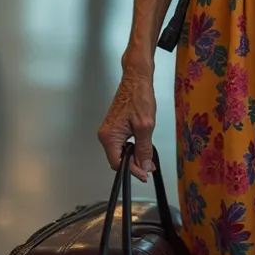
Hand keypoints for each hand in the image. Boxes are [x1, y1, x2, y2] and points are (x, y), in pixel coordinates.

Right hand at [98, 64, 156, 182]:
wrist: (137, 78)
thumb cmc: (138, 96)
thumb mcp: (145, 126)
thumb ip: (144, 148)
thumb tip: (144, 165)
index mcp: (109, 136)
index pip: (118, 163)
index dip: (132, 171)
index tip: (144, 175)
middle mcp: (106, 134)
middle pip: (118, 159)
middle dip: (134, 164)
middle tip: (148, 166)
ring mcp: (110, 130)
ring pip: (121, 151)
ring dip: (134, 156)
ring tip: (147, 156)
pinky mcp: (115, 126)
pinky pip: (122, 143)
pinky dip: (132, 147)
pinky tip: (142, 145)